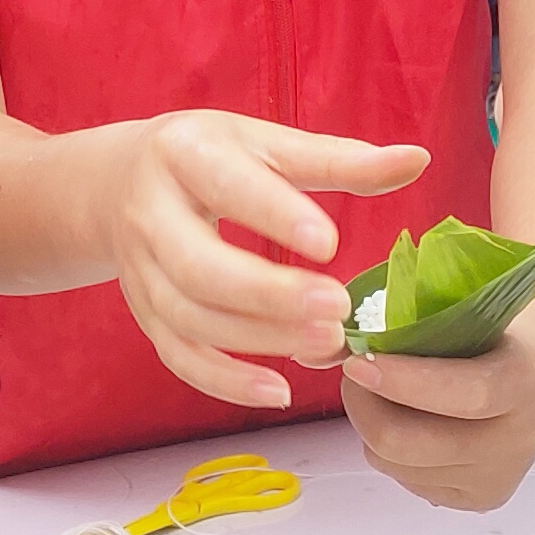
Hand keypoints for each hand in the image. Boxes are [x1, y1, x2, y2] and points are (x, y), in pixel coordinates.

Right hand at [104, 113, 429, 409]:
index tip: (330, 243)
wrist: (117, 184)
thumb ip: (339, 160)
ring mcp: (141, 270)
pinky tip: (278, 391)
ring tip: (327, 345)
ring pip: (189, 319)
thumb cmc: (210, 159)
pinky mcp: (143, 313)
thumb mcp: (267, 143)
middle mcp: (152, 214)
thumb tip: (417, 160)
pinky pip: (177, 356)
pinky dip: (224, 381)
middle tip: (337, 311)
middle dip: (268, 296)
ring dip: (258, 340)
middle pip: (198, 268)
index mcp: (185, 153)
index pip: (229, 186)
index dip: (277, 216)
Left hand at [340, 325, 534, 512]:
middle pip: (410, 443)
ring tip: (383, 394)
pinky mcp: (477, 500)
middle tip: (352, 373)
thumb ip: (422, 327)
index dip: (403, 382)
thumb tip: (348, 344)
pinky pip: (403, 479)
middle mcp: (516, 440)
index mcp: (525, 381)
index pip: (464, 393)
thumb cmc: (495, 337)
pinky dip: (390, 450)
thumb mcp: (473, 314)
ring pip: (394, 463)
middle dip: (364, 405)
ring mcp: (495, 477)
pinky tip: (409, 423)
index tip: (359, 362)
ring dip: (373, 426)